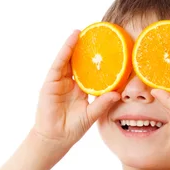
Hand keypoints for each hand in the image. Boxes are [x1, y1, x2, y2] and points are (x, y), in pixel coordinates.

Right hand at [32, 30, 119, 146]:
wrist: (56, 137)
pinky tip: (72, 40)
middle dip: (84, 49)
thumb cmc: (73, 128)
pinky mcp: (51, 82)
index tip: (108, 49)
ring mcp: (60, 81)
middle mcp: (70, 83)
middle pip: (78, 62)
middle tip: (95, 34)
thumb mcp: (92, 114)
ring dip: (74, 45)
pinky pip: (59, 64)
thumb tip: (118, 94)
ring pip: (68, 59)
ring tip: (82, 31)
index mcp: (81, 89)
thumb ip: (103, 103)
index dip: (97, 60)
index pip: (90, 71)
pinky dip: (65, 51)